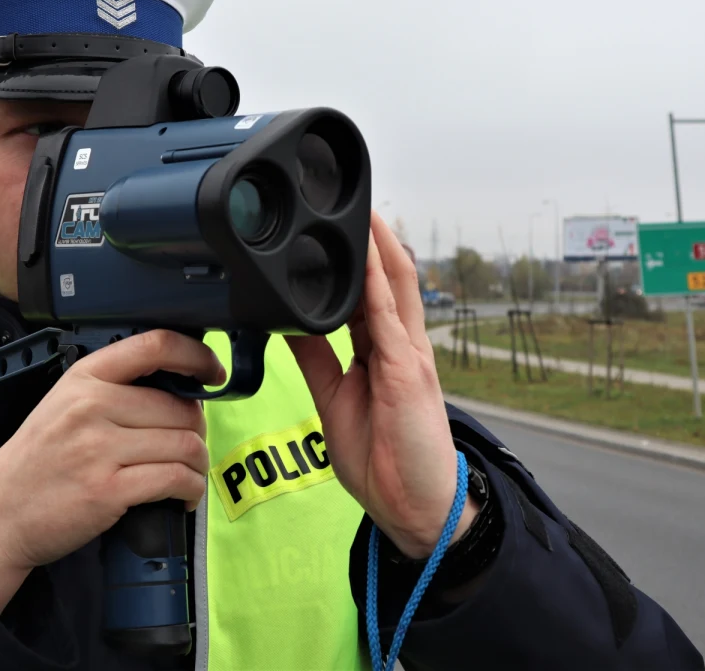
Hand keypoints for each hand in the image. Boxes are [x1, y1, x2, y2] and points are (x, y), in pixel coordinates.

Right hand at [0, 330, 223, 614]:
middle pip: (180, 407)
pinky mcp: (108, 490)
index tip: (213, 373)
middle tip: (189, 449)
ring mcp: (99, 449)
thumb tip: (181, 393)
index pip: (153, 346)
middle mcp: (92, 406)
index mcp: (83, 378)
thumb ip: (113, 392)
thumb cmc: (37, 463)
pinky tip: (182, 498)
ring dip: (198, 464)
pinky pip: (175, 479)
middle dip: (197, 431)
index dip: (195, 356)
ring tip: (189, 476)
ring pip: (185, 444)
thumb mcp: (64, 407)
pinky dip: (190, 490)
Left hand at [286, 212, 477, 558]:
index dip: (355, 261)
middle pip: (387, 279)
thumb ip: (316, 359)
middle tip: (349, 200)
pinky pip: (389, 318)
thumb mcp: (334, 399)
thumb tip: (288, 323)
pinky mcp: (408, 371)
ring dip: (379, 247)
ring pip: (394, 287)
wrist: (415, 504)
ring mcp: (409, 355)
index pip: (367, 294)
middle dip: (372, 240)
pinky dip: (377, 284)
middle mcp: (400, 346)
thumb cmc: (383, 458)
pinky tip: (366, 257)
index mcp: (384, 352)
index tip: (331, 231)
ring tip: (361, 209)